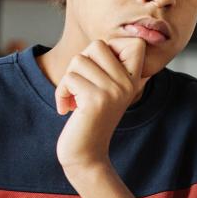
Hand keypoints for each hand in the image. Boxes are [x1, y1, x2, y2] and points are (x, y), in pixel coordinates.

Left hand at [54, 38, 145, 171]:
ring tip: (73, 98)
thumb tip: (102, 44)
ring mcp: (114, 91)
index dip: (111, 46)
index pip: (135, 42)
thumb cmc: (90, 119)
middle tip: (80, 84)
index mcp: (134, 80)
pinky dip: (61, 92)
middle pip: (98, 45)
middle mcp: (129, 84)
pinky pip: (70, 77)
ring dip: (68, 79)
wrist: (86, 156)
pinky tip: (66, 108)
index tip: (100, 69)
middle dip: (80, 62)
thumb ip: (107, 66)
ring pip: (79, 60)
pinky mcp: (96, 100)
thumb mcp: (106, 89)